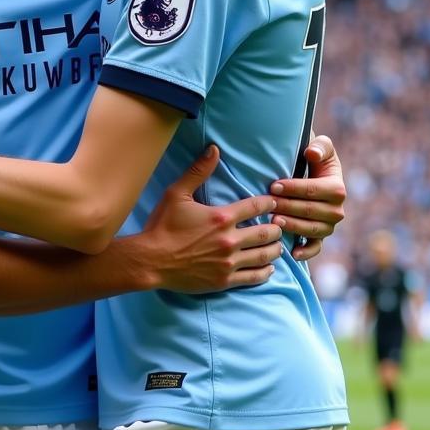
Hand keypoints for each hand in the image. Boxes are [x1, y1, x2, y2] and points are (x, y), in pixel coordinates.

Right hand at [142, 145, 282, 292]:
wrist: (151, 260)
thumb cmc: (162, 226)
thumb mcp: (176, 194)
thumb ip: (198, 172)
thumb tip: (214, 149)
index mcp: (221, 217)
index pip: (255, 207)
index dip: (268, 203)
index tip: (274, 203)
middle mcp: (230, 240)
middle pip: (266, 233)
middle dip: (275, 228)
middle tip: (278, 226)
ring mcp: (229, 262)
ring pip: (264, 255)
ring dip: (274, 249)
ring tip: (278, 246)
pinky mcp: (225, 280)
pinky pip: (254, 277)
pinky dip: (266, 272)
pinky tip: (269, 268)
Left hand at [269, 135, 345, 261]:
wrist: (314, 172)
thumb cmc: (315, 158)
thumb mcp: (321, 147)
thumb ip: (320, 146)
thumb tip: (312, 153)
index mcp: (337, 188)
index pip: (313, 190)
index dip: (293, 188)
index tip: (274, 186)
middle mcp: (337, 210)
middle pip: (311, 211)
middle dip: (288, 207)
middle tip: (269, 204)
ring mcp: (329, 225)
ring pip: (311, 229)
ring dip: (293, 226)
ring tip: (274, 221)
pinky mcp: (320, 236)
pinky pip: (316, 247)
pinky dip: (306, 252)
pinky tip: (292, 253)